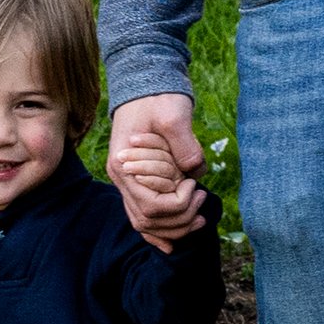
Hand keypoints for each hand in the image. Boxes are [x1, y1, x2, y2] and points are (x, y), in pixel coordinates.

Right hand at [107, 92, 208, 244]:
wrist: (143, 82)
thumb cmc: (158, 98)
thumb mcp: (174, 115)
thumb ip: (184, 145)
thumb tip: (194, 173)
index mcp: (125, 165)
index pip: (151, 206)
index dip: (178, 204)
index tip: (194, 186)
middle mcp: (121, 177)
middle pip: (147, 220)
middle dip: (179, 220)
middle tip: (202, 202)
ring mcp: (127, 180)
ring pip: (144, 223)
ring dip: (173, 227)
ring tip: (200, 218)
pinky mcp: (136, 180)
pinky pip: (142, 214)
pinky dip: (158, 231)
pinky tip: (174, 241)